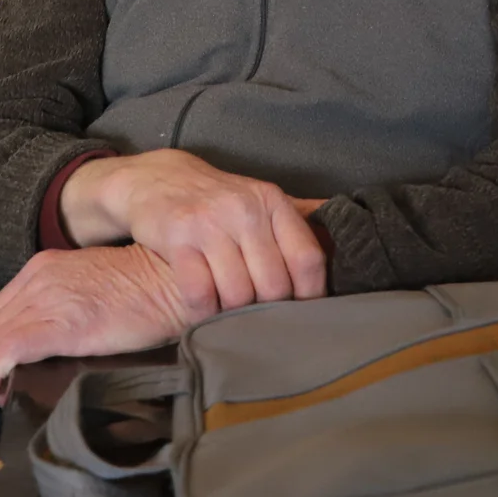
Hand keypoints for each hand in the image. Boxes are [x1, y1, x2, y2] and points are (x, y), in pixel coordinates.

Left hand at [0, 244, 212, 404]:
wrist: (171, 282)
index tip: (1, 367)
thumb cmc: (141, 289)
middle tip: (1, 386)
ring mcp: (49, 300)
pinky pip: (11, 348)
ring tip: (3, 393)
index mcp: (43, 268)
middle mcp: (38, 280)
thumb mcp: (88, 284)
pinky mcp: (64, 326)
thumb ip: (62, 301)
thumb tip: (47, 338)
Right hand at [59, 149, 328, 310]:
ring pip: (238, 294)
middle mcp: (244, 209)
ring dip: (234, 314)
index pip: (307, 259)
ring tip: (230, 314)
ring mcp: (209, 222)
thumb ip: (293, 225)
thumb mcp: (257, 200)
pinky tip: (204, 310)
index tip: (302, 313)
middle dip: (268, 310)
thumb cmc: (216, 199)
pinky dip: (204, 312)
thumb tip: (341, 246)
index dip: (310, 296)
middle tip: (258, 317)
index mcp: (271, 200)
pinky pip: (200, 294)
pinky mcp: (177, 238)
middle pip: (273, 285)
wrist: (155, 179)